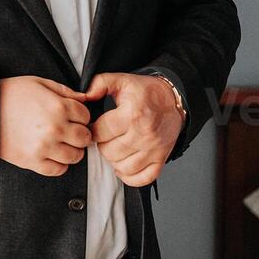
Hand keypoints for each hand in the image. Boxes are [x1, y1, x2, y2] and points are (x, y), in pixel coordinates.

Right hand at [0, 76, 92, 176]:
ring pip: (75, 156)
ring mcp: (44, 147)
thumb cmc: (9, 94)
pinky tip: (51, 154)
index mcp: (58, 107)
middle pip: (84, 138)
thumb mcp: (38, 82)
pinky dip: (58, 164)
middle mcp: (54, 129)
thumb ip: (64, 90)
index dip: (80, 115)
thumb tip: (84, 99)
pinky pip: (58, 170)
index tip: (72, 116)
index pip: (85, 116)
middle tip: (69, 131)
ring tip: (60, 143)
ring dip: (71, 150)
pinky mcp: (32, 161)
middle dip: (79, 133)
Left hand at [82, 72, 183, 186]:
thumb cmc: (147, 92)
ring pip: (122, 167)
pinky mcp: (161, 159)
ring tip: (114, 148)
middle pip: (109, 151)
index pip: (100, 132)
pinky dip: (129, 176)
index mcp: (132, 115)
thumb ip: (99, 83)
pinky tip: (124, 165)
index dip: (92, 130)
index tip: (93, 127)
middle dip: (102, 144)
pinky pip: (142, 178)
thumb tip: (84, 96)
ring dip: (113, 160)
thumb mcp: (122, 80)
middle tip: (105, 137)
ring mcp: (153, 149)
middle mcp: (144, 134)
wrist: (174, 100)